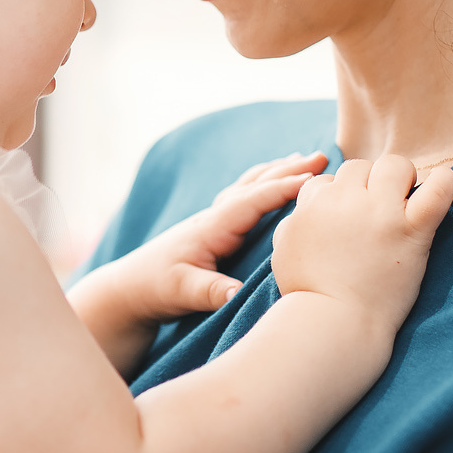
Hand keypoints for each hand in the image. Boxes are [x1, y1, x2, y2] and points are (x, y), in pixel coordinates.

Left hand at [106, 151, 328, 320]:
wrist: (129, 288)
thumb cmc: (156, 288)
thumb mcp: (183, 293)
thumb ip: (212, 292)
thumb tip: (239, 295)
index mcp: (211, 227)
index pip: (252, 201)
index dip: (283, 190)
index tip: (314, 180)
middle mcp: (213, 216)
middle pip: (255, 184)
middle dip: (289, 170)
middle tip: (322, 157)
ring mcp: (213, 219)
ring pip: (250, 186)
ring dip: (278, 171)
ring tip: (304, 158)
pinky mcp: (213, 227)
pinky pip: (245, 196)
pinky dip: (265, 184)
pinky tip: (274, 182)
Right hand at [270, 156, 452, 335]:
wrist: (335, 324)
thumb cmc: (307, 294)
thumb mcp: (283, 250)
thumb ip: (294, 220)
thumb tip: (308, 204)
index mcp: (314, 204)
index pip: (327, 181)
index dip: (337, 200)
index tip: (346, 223)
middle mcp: (345, 200)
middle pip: (360, 167)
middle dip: (367, 185)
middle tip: (376, 215)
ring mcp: (381, 213)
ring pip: (395, 165)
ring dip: (400, 180)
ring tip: (404, 205)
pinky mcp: (412, 230)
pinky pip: (437, 189)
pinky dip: (444, 181)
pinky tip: (443, 185)